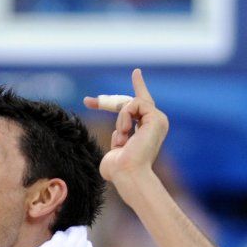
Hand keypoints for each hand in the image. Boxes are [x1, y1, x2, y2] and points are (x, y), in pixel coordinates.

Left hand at [84, 68, 168, 184]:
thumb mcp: (115, 152)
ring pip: (130, 103)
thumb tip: (119, 135)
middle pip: (130, 102)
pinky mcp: (157, 118)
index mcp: (147, 131)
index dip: (137, 87)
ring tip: (121, 137)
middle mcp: (155, 124)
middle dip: (106, 102)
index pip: (141, 105)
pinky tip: (126, 131)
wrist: (128, 175)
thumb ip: (119, 140)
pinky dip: (125, 116)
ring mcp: (158, 120)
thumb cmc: (119, 170)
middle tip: (88, 101)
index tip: (136, 72)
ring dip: (119, 119)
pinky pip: (134, 104)